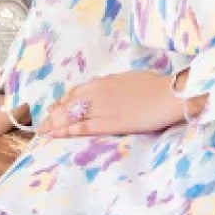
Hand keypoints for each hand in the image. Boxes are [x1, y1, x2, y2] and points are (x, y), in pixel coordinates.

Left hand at [37, 70, 205, 138]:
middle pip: (68, 104)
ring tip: (43, 132)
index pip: (75, 92)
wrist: (170, 95)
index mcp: (103, 82)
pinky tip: (54, 135)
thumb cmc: (156, 87)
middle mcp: (97, 92)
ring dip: (54, 123)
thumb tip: (108, 91)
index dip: (63, 102)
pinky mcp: (109, 122)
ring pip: (70, 115)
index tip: (56, 108)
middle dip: (54, 114)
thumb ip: (114, 86)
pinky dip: (65, 131)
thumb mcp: (129, 80)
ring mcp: (102, 107)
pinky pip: (81, 127)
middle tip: (43, 123)